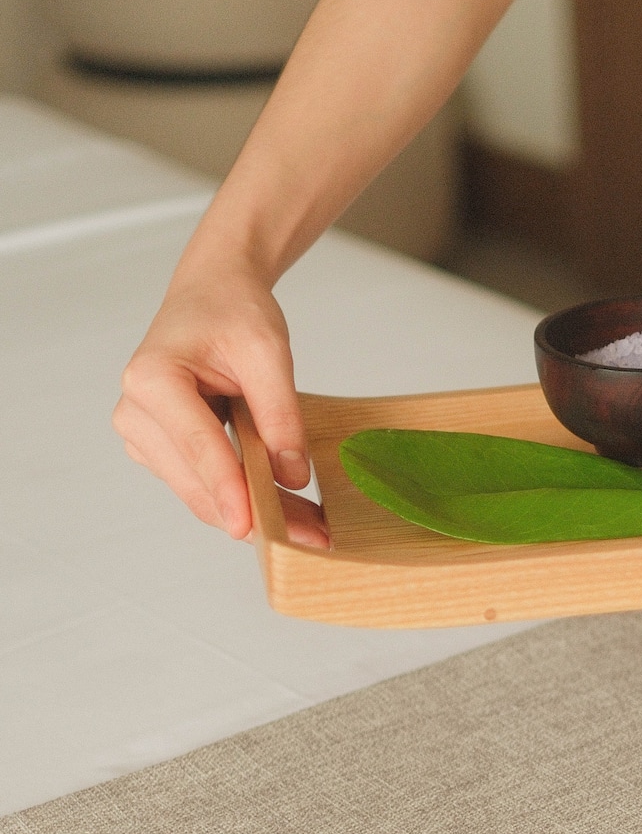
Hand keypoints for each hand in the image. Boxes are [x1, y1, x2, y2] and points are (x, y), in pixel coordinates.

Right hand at [114, 255, 329, 548]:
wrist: (213, 295)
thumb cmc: (233, 312)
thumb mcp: (269, 351)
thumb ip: (281, 414)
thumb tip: (293, 477)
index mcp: (153, 378)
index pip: (199, 445)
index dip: (229, 488)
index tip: (252, 527)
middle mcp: (136, 412)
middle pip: (198, 481)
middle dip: (254, 513)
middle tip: (313, 538)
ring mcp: (144, 436)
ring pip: (201, 495)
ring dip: (253, 515)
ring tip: (311, 529)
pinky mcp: (161, 451)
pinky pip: (204, 488)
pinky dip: (243, 501)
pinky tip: (286, 511)